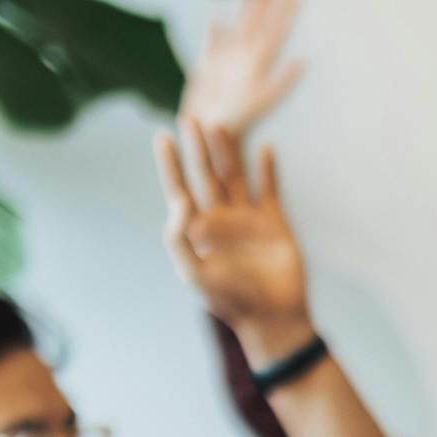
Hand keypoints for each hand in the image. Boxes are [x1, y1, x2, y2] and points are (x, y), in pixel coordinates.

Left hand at [171, 117, 313, 353]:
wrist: (272, 317)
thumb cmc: (229, 300)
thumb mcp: (194, 274)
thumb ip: (178, 239)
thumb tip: (179, 200)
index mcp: (197, 232)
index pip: (179, 191)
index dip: (170, 166)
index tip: (162, 138)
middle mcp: (220, 220)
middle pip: (206, 176)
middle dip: (197, 150)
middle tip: (190, 119)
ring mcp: (247, 220)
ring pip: (234, 178)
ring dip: (228, 152)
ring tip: (220, 126)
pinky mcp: (274, 224)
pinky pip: (269, 190)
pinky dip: (267, 170)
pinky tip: (264, 148)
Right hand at [191, 0, 305, 146]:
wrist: (211, 135)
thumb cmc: (239, 122)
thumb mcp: (264, 101)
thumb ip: (283, 80)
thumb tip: (305, 62)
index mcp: (258, 62)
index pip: (276, 32)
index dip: (285, 13)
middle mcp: (244, 60)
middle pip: (258, 25)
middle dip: (266, 3)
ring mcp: (226, 64)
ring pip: (238, 30)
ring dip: (245, 11)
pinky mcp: (207, 71)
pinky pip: (213, 46)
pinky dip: (215, 33)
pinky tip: (217, 20)